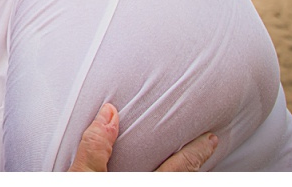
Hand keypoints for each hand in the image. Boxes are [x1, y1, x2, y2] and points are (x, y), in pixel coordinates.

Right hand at [67, 103, 217, 171]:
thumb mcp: (80, 177)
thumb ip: (95, 148)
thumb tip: (110, 111)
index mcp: (139, 183)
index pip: (178, 169)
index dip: (196, 153)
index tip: (211, 138)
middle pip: (180, 180)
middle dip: (194, 165)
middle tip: (208, 147)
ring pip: (166, 183)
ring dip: (178, 173)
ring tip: (182, 162)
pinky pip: (153, 181)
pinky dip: (163, 175)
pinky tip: (148, 168)